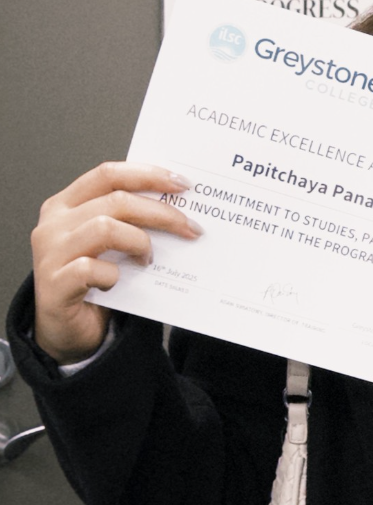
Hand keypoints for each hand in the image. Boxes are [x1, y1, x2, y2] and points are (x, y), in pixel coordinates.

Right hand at [31, 163, 201, 363]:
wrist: (68, 330)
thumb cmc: (91, 281)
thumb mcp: (108, 242)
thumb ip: (128, 220)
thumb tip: (177, 205)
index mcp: (66, 205)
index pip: (108, 174)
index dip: (148, 175)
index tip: (182, 184)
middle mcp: (53, 224)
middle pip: (116, 201)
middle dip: (161, 213)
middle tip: (190, 228)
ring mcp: (50, 254)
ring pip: (105, 228)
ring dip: (139, 242)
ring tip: (148, 259)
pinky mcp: (53, 285)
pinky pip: (91, 269)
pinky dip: (113, 275)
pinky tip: (116, 283)